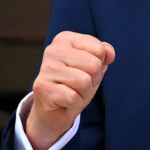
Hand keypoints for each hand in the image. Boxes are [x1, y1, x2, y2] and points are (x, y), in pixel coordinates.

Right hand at [25, 31, 114, 149]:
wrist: (55, 111)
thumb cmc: (76, 84)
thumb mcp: (94, 66)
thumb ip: (103, 53)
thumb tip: (109, 52)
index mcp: (65, 39)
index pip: (99, 49)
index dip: (99, 65)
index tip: (85, 71)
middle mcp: (53, 50)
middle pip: (94, 65)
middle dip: (93, 80)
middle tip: (79, 85)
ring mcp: (45, 68)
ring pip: (84, 81)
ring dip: (84, 93)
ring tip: (72, 92)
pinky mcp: (41, 88)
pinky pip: (73, 97)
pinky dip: (74, 103)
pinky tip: (64, 102)